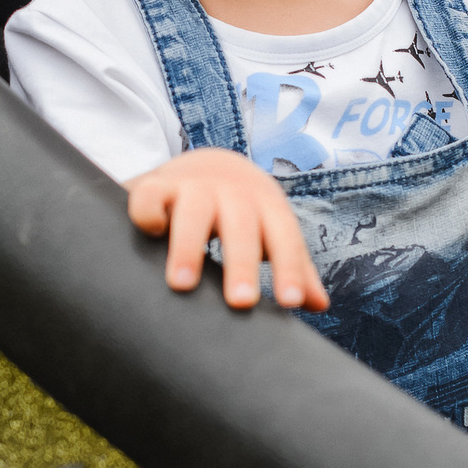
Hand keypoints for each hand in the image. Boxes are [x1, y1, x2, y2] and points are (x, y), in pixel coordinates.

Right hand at [123, 148, 328, 312]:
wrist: (205, 163)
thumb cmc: (243, 212)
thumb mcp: (271, 230)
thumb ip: (294, 266)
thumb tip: (319, 304)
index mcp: (266, 207)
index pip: (284, 238)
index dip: (289, 268)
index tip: (291, 302)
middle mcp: (232, 194)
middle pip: (241, 227)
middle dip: (242, 264)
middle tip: (241, 302)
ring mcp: (192, 187)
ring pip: (194, 213)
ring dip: (189, 247)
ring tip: (182, 285)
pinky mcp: (156, 186)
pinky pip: (150, 196)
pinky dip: (149, 214)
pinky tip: (151, 237)